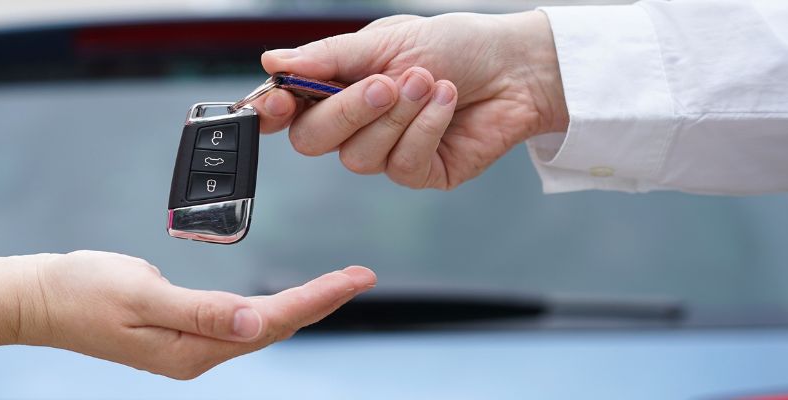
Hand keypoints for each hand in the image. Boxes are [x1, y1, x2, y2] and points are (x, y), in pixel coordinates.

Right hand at [18, 250, 376, 378]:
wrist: (39, 298)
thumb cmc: (82, 291)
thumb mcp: (141, 296)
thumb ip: (200, 312)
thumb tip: (255, 324)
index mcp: (191, 349)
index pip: (271, 322)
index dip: (317, 299)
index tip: (356, 278)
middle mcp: (197, 354)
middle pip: (274, 328)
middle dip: (320, 302)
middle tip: (360, 277)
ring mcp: (189, 345)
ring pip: (259, 327)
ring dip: (300, 307)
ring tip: (337, 286)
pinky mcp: (180, 331)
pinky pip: (237, 322)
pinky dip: (269, 309)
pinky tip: (285, 300)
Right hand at [253, 11, 568, 188]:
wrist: (515, 66)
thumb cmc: (454, 46)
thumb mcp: (386, 41)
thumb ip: (328, 57)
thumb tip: (272, 62)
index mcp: (337, 87)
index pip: (286, 111)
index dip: (273, 111)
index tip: (280, 102)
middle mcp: (354, 124)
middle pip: (313, 141)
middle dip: (348, 111)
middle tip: (386, 82)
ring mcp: (385, 153)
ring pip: (358, 158)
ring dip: (397, 116)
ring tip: (431, 82)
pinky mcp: (420, 173)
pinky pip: (402, 165)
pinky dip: (426, 129)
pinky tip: (447, 103)